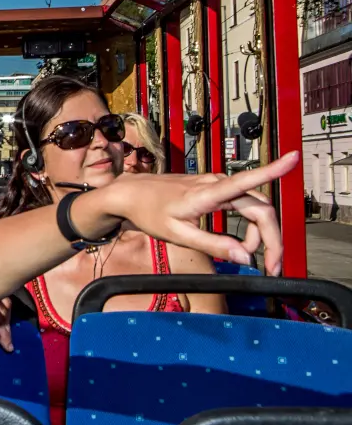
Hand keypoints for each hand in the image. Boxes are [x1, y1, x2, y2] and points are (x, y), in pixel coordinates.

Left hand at [95, 152, 296, 275]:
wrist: (130, 194)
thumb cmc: (149, 212)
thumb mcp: (178, 234)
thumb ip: (212, 245)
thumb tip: (244, 257)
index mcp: (206, 193)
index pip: (246, 180)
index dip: (273, 170)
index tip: (294, 158)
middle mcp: (216, 184)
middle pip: (260, 208)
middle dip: (271, 238)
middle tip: (271, 266)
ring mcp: (216, 184)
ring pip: (254, 208)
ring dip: (260, 234)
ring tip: (247, 256)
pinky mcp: (214, 189)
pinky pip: (243, 206)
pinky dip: (248, 227)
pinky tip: (239, 242)